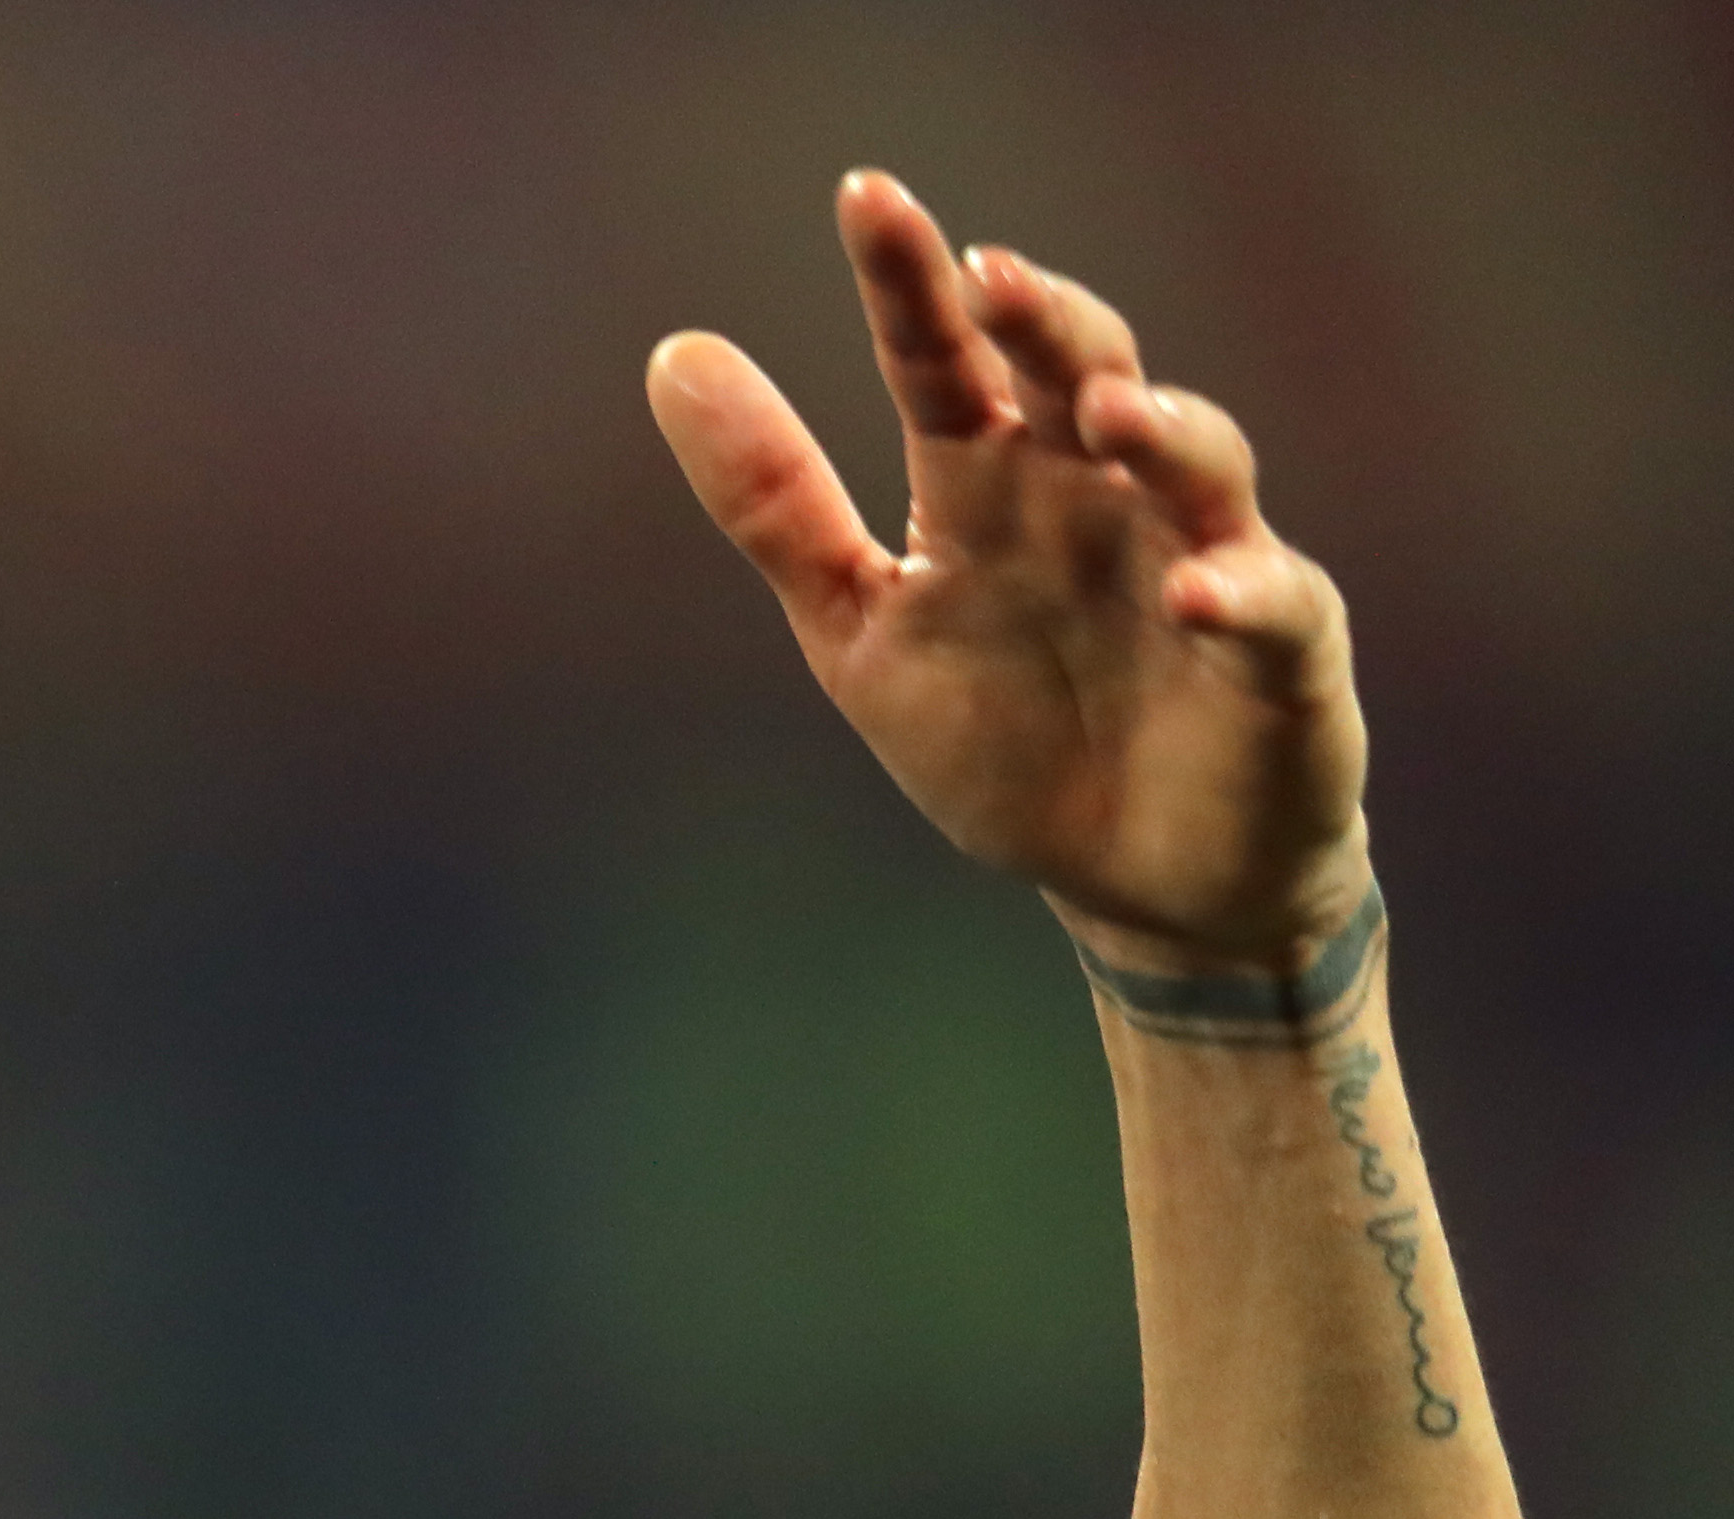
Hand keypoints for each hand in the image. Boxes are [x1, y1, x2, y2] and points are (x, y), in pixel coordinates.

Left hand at [648, 171, 1369, 973]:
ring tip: (1108, 409)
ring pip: (1195, 465)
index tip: (864, 200)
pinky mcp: (1277, 652)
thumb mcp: (861, 628)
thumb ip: (776, 507)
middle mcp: (1101, 499)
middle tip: (993, 275)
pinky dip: (1237, 595)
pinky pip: (1268, 608)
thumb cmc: (1006, 739)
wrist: (1135, 883)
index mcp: (994, 489)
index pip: (946, 367)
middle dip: (1047, 324)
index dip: (909, 288)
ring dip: (1163, 429)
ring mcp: (1198, 561)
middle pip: (1082, 377)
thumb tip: (675, 354)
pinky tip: (1196, 593)